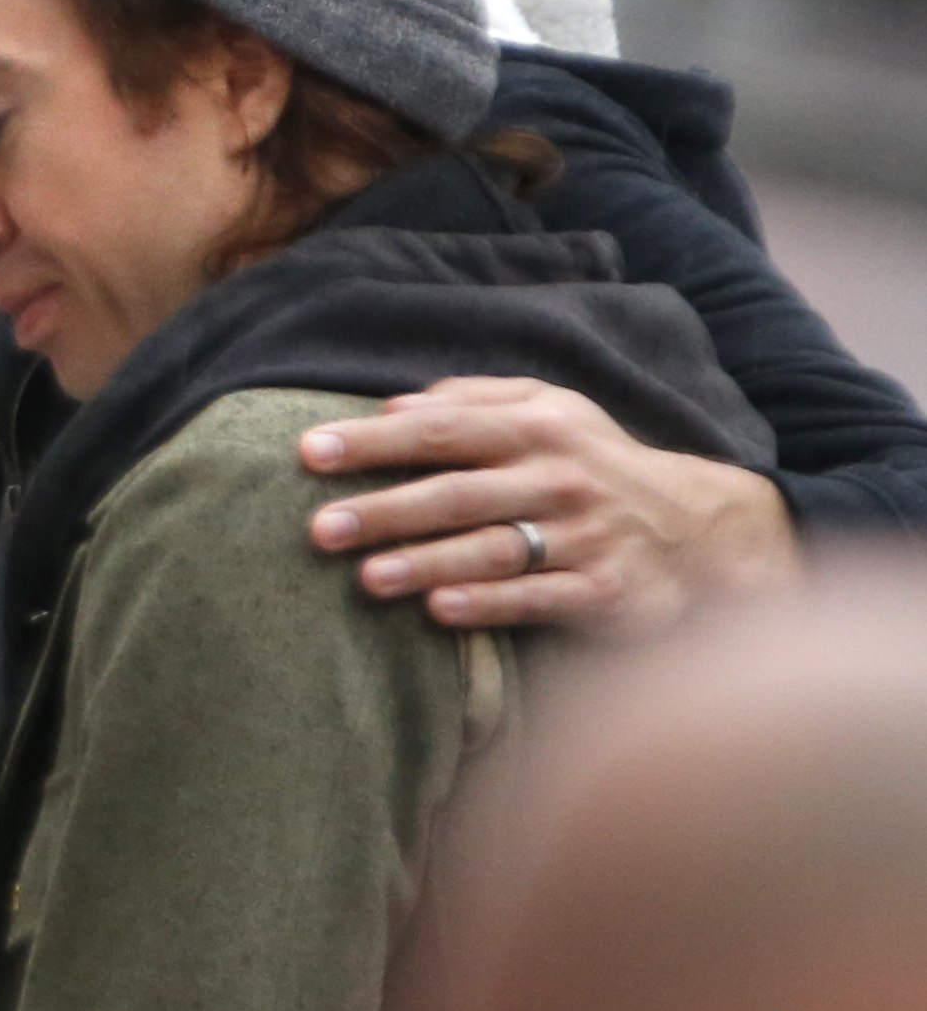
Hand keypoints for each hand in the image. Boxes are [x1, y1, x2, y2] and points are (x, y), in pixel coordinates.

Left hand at [299, 377, 796, 635]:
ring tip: (367, 577)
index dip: (374, 441)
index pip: (441, 429)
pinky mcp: (606, 589)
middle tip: (317, 528)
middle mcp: (558, 477)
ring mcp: (585, 535)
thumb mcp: (550, 413)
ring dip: (428, 562)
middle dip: (385, 509)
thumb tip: (391, 405)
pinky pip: (540, 596)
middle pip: (457, 492)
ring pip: (494, 548)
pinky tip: (439, 610)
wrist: (703, 529)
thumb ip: (472, 401)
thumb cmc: (594, 466)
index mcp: (535, 427)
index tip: (308, 452)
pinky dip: (490, 603)